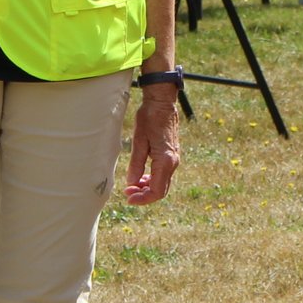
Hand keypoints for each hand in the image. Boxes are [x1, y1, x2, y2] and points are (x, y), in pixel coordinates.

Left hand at [124, 85, 178, 202]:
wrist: (162, 103)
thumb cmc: (149, 119)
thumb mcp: (139, 142)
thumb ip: (136, 165)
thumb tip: (132, 183)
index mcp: (165, 161)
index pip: (156, 191)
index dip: (142, 199)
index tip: (129, 198)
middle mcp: (173, 163)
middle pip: (161, 190)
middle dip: (144, 196)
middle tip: (127, 193)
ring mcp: (174, 159)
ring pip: (163, 183)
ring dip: (147, 188)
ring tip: (132, 186)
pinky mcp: (172, 155)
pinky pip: (164, 174)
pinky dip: (152, 180)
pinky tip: (141, 177)